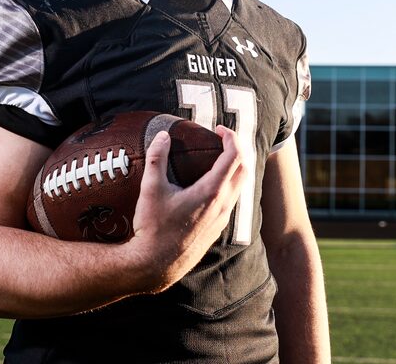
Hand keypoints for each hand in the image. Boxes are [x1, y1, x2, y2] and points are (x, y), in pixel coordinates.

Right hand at [128, 125, 248, 293]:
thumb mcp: (150, 190)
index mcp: (212, 191)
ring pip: (241, 185)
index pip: (235, 155)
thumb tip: (163, 135)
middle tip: (222, 139)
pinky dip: (229, 183)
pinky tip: (211, 183)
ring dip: (236, 166)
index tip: (217, 129)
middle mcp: (223, 204)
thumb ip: (156, 158)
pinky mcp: (218, 227)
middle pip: (245, 168)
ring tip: (218, 157)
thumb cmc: (153, 229)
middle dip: (238, 148)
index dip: (231, 137)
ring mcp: (223, 217)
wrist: (156, 267)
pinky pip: (232, 199)